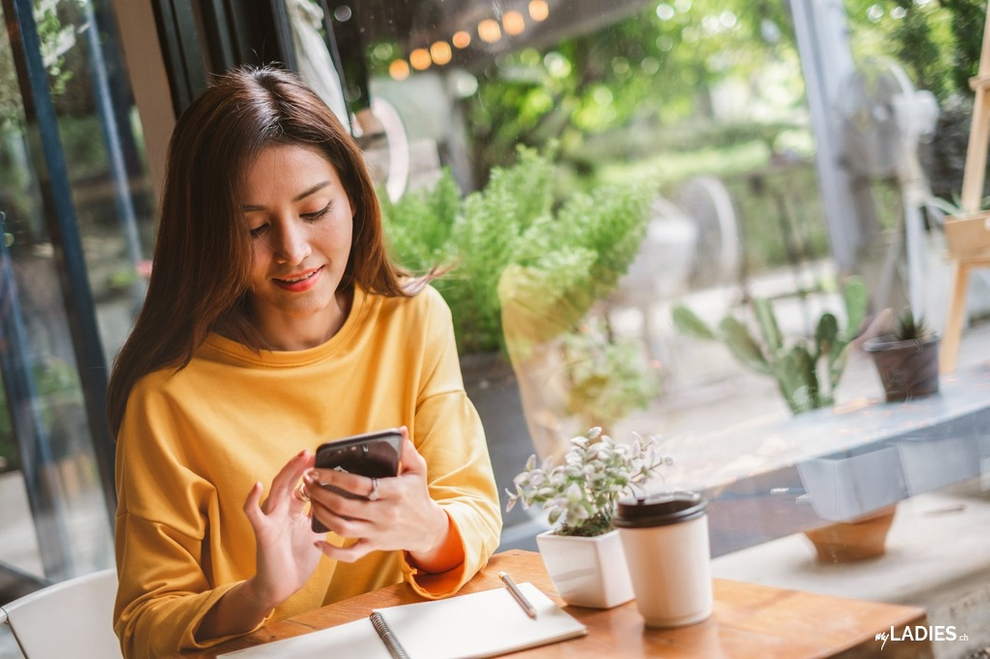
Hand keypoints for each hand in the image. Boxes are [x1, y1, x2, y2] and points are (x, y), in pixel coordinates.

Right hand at [198, 450, 323, 640]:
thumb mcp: (317, 532)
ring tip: (299, 458)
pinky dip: (252, 499)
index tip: (326, 458)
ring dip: (287, 473)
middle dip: (300, 466)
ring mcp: (270, 519)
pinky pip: (253, 513)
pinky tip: (257, 485)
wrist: (282, 586)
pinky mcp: (263, 532)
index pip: (302, 484)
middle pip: (289, 481)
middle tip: (312, 451)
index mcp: (294, 509)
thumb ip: (324, 515)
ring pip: (276, 489)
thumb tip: (345, 501)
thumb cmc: (298, 559)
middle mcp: (281, 510)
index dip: (312, 472)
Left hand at [304, 427, 450, 564]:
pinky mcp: (374, 546)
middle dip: (320, 493)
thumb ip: (407, 450)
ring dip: (321, 514)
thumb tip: (400, 430)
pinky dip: (332, 551)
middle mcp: (385, 513)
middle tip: (307, 482)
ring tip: (310, 500)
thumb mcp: (418, 469)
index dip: (333, 477)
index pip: (358, 484)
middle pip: (344, 506)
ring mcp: (378, 532)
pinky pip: (350, 554)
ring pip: (342, 528)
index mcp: (395, 491)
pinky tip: (317, 540)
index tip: (316, 469)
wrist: (428, 528)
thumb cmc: (418, 494)